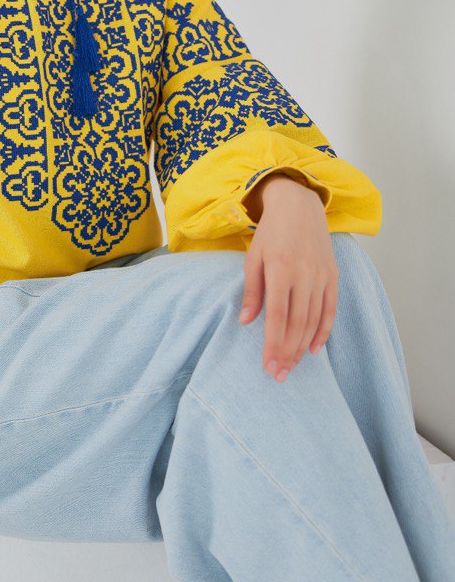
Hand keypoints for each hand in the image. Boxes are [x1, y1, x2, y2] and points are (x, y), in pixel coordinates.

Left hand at [238, 174, 338, 380]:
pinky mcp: (333, 275)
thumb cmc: (271, 233)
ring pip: (314, 319)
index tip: (268, 365)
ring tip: (291, 367)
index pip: (278, 315)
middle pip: (297, 323)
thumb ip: (252, 290)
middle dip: (287, 352)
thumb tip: (247, 322)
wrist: (299, 206)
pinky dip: (323, 331)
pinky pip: (330, 309)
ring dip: (302, 347)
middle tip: (279, 375)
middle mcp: (304, 273)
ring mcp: (321, 275)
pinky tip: (314, 349)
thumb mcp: (253, 257)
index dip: (273, 343)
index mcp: (280, 268)